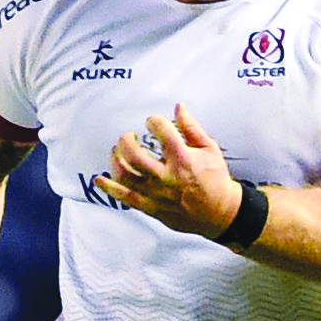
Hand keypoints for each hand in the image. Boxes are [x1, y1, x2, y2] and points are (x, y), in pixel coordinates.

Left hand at [97, 103, 242, 237]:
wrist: (220, 213)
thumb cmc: (215, 179)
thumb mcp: (210, 148)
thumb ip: (192, 127)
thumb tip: (179, 107)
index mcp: (183, 159)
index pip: (161, 131)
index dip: (153, 121)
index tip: (153, 121)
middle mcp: (167, 176)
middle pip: (134, 154)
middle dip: (126, 140)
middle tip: (128, 135)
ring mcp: (157, 193)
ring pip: (125, 175)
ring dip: (115, 159)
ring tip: (117, 151)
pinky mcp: (151, 207)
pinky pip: (125, 198)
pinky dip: (109, 188)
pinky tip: (100, 180)